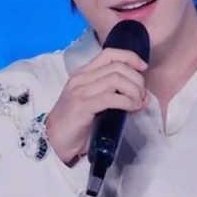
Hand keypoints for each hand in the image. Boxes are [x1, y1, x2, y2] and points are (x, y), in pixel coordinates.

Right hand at [45, 48, 149, 165]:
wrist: (53, 142)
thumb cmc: (76, 126)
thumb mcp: (98, 106)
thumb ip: (118, 98)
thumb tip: (144, 96)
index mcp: (83, 74)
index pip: (109, 53)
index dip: (130, 57)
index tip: (143, 68)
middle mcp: (80, 78)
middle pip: (117, 67)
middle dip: (136, 79)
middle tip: (141, 96)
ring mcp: (80, 91)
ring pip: (116, 79)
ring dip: (133, 90)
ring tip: (137, 103)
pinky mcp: (82, 106)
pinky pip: (110, 97)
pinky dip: (127, 101)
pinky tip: (131, 108)